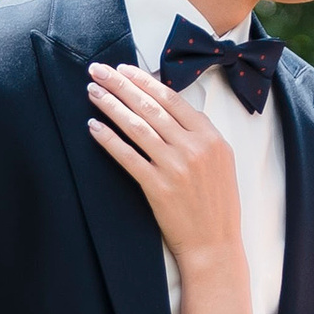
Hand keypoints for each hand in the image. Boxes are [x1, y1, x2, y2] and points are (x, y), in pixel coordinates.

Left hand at [87, 62, 242, 270]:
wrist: (214, 245)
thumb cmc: (216, 204)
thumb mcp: (220, 162)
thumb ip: (199, 134)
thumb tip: (169, 107)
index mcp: (211, 138)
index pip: (172, 99)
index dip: (144, 81)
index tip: (124, 69)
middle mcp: (194, 148)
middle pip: (150, 107)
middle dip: (121, 85)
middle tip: (99, 70)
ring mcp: (175, 167)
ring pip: (136, 127)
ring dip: (111, 106)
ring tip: (92, 92)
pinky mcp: (158, 187)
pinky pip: (127, 157)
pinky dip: (109, 140)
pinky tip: (94, 127)